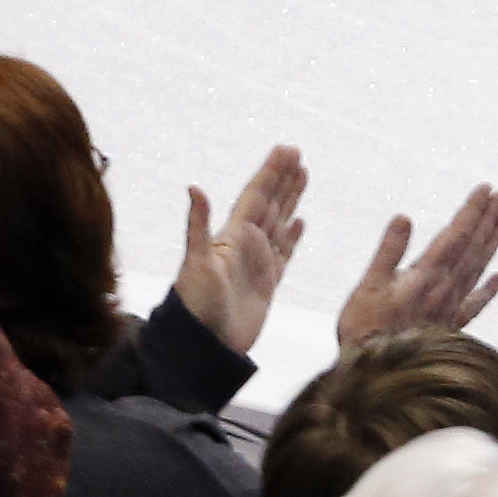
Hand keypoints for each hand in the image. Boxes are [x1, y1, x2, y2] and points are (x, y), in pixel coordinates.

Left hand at [174, 144, 307, 356]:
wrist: (205, 346)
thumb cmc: (196, 306)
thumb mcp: (196, 263)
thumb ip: (198, 225)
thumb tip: (194, 187)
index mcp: (233, 236)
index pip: (256, 196)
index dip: (271, 173)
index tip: (286, 150)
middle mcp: (246, 244)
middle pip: (270, 203)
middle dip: (283, 179)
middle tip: (297, 153)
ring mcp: (257, 263)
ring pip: (279, 223)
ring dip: (290, 199)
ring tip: (303, 175)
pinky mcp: (267, 284)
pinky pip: (284, 253)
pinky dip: (293, 237)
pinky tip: (300, 222)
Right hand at [335, 184, 497, 347]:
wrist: (380, 377)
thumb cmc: (366, 331)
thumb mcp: (369, 287)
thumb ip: (389, 252)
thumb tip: (404, 217)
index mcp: (426, 275)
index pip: (456, 234)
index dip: (472, 210)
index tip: (487, 188)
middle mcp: (445, 289)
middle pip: (473, 247)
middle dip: (488, 218)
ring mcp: (451, 308)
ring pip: (479, 268)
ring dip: (494, 242)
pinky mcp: (451, 326)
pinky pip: (477, 302)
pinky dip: (491, 288)